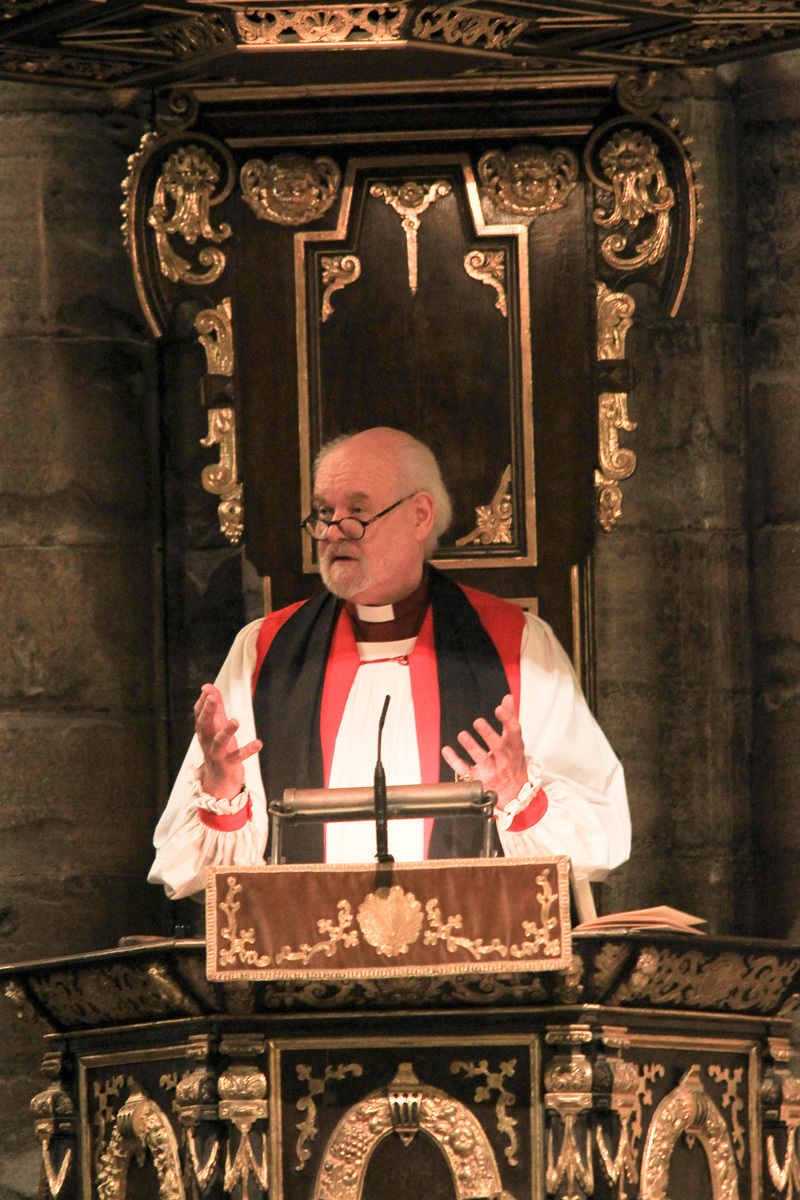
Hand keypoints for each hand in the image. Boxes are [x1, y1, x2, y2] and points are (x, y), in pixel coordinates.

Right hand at [194, 684, 261, 798]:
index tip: (207, 690)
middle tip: (211, 698)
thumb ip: (215, 708)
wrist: (218, 782)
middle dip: (207, 711)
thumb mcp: (217, 727)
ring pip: (219, 742)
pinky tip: (258, 743)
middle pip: (204, 726)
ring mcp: (218, 754)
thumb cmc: (218, 749)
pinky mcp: (229, 764)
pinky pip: (238, 757)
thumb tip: (207, 686)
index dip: (202, 703)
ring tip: (235, 721)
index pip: (199, 716)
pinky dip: (247, 750)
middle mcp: (208, 742)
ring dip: (227, 731)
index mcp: (204, 732)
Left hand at [441, 694, 527, 809]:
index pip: (514, 733)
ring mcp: (491, 771)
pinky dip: (454, 761)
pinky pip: (465, 770)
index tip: (499, 709)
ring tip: (462, 735)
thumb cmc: (513, 763)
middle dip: (488, 734)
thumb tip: (508, 698)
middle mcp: (504, 760)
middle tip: (478, 721)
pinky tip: (446, 750)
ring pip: (482, 760)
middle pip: (498, 747)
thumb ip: (510, 718)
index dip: (508, 720)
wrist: (514, 794)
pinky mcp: (479, 779)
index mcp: (514, 748)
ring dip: (471, 747)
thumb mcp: (515, 741)